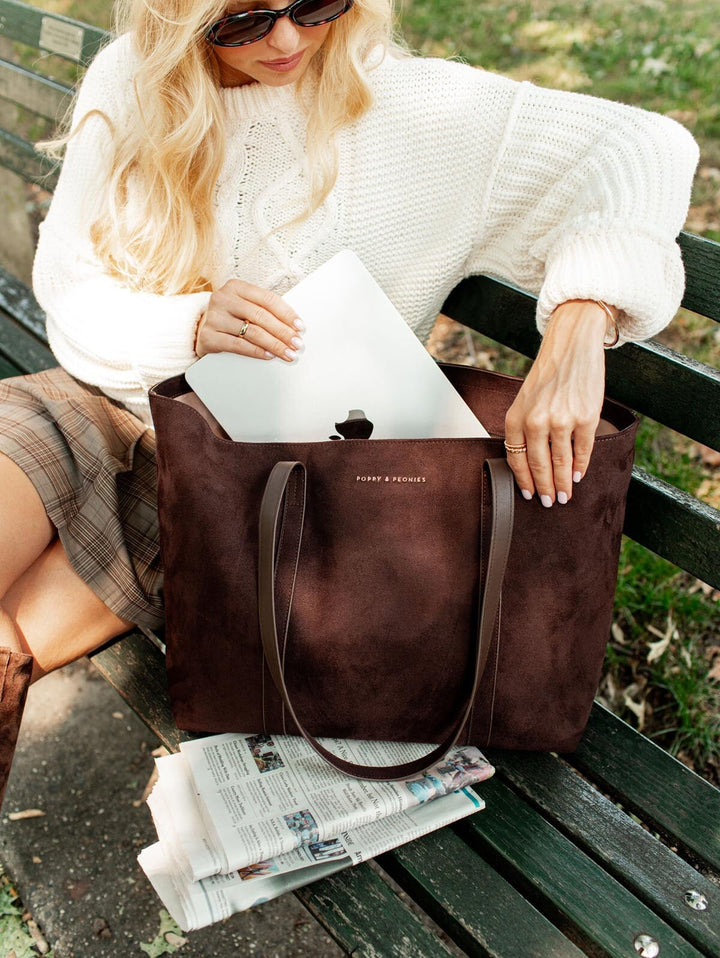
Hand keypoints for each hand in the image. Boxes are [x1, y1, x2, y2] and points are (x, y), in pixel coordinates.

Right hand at [195, 279, 303, 360]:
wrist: (200, 330)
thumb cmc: (230, 318)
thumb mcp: (245, 307)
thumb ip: (264, 311)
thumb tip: (293, 327)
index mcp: (235, 287)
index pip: (267, 299)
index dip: (286, 314)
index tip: (300, 327)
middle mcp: (223, 298)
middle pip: (260, 316)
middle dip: (283, 332)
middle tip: (296, 344)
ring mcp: (213, 317)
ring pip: (251, 332)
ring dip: (274, 344)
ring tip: (287, 353)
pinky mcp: (208, 336)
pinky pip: (238, 345)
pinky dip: (256, 351)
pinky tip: (269, 356)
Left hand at [504, 300, 612, 505]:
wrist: (570, 347)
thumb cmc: (547, 376)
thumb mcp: (525, 401)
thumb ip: (524, 429)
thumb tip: (530, 463)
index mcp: (516, 417)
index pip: (517, 459)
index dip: (524, 481)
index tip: (529, 494)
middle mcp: (536, 421)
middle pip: (539, 467)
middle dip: (544, 489)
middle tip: (549, 503)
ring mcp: (562, 420)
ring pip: (561, 463)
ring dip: (563, 484)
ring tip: (564, 496)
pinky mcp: (586, 417)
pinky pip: (583, 451)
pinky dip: (580, 467)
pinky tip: (577, 476)